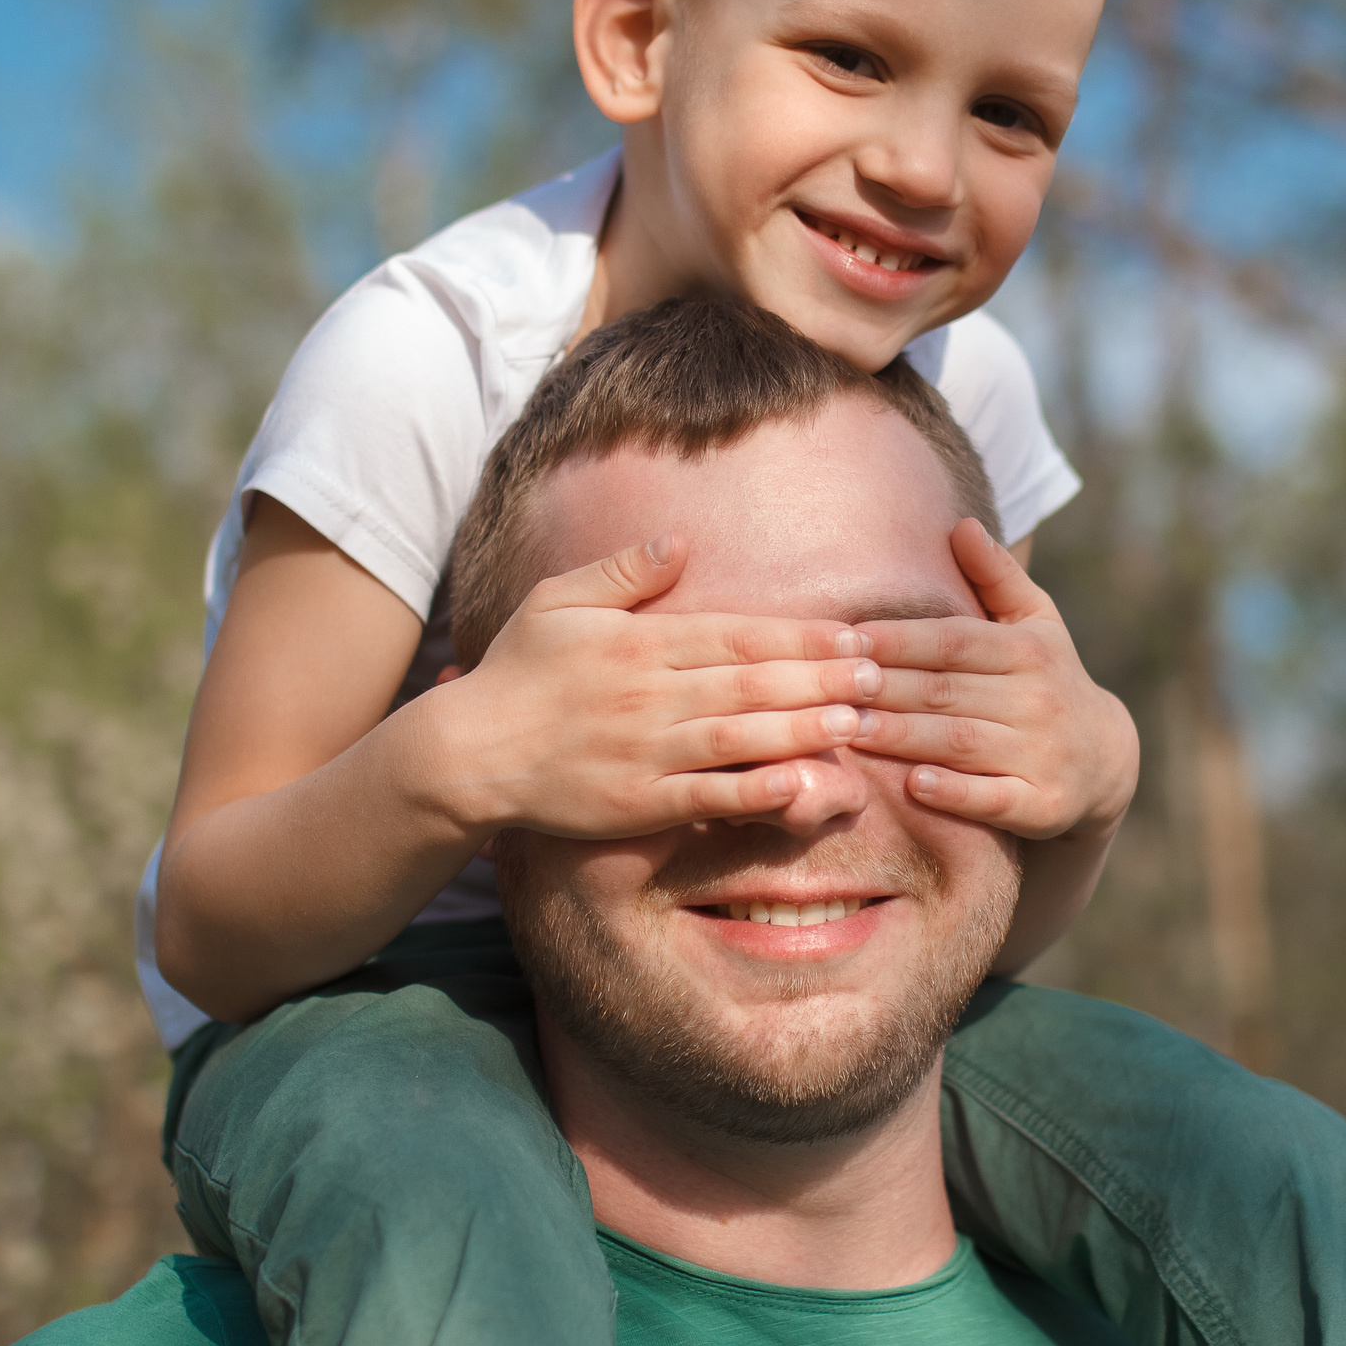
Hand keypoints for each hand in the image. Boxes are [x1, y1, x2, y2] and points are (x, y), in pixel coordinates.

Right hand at [434, 534, 878, 839]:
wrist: (469, 752)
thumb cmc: (517, 671)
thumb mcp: (558, 600)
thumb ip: (622, 571)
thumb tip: (680, 541)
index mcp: (639, 642)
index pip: (736, 634)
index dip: (799, 636)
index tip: (851, 634)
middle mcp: (649, 694)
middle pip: (751, 683)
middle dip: (820, 677)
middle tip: (877, 674)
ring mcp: (646, 753)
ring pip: (740, 738)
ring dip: (804, 729)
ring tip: (857, 721)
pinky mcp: (639, 804)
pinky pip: (708, 797)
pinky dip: (756, 791)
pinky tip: (801, 784)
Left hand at [851, 520, 1138, 840]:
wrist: (1105, 761)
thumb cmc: (1048, 679)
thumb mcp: (1036, 623)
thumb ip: (996, 576)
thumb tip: (961, 524)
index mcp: (1027, 651)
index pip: (954, 641)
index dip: (899, 639)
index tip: (847, 638)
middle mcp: (1038, 700)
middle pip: (947, 691)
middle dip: (884, 687)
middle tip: (828, 686)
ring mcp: (1042, 754)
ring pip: (961, 742)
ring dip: (902, 736)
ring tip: (847, 729)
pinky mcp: (1044, 804)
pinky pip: (993, 798)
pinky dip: (956, 792)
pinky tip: (914, 784)